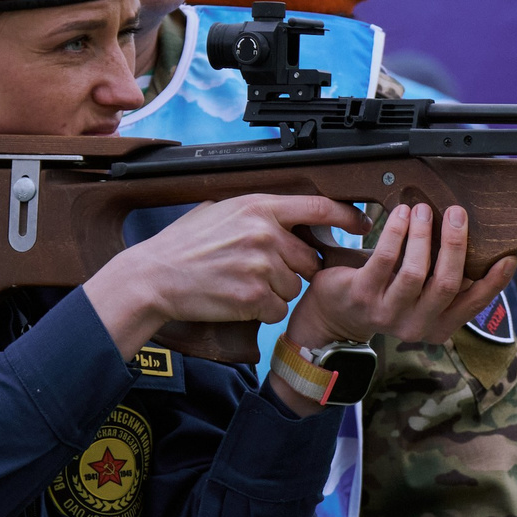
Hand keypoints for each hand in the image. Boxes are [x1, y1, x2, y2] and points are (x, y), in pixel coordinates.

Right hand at [82, 193, 372, 356]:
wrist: (154, 277)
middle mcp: (266, 233)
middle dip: (294, 268)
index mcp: (259, 206)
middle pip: (310, 258)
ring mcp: (262, 266)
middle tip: (262, 269)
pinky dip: (264, 309)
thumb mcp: (221, 210)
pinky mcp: (254, 296)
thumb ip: (259, 211)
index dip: (347, 216)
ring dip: (277, 290)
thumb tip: (293, 213)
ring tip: (243, 282)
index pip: (319, 207)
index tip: (362, 223)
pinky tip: (240, 299)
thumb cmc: (184, 244)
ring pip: (294, 286)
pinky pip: (278, 308)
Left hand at [289, 203, 516, 352]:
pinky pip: (384, 259)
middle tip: (457, 213)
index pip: (473, 305)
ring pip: (415, 271)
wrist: (336, 312)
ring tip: (423, 209)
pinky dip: (397, 232)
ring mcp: (387, 314)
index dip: (494, 282)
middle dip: (454, 244)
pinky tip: (401, 214)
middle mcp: (415, 326)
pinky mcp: (362, 295)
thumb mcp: (422, 295)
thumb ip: (447, 280)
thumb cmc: (388, 293)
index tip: (508, 256)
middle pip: (446, 284)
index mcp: (438, 326)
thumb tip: (480, 247)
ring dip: (422, 234)